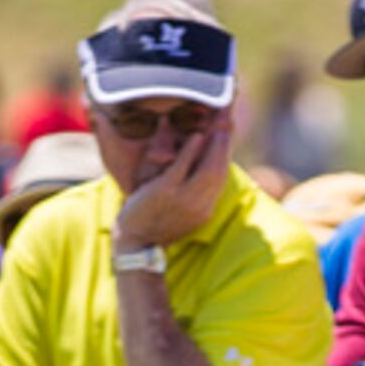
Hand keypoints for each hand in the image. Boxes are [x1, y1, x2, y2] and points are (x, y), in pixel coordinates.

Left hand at [114, 127, 232, 251]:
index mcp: (205, 211)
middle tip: (228, 123)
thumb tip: (200, 168)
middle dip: (225, 145)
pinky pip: (183, 166)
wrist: (136, 242)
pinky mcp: (165, 191)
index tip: (228, 136)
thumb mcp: (182, 212)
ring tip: (218, 126)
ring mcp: (183, 199)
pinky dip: (192, 149)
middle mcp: (199, 206)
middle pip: (219, 171)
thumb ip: (194, 193)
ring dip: (215, 145)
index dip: (226, 155)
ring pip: (208, 169)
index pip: (221, 178)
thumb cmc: (157, 223)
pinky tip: (197, 135)